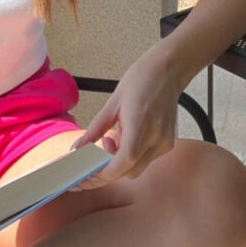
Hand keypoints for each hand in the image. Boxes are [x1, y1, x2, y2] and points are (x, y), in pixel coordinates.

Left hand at [71, 52, 180, 187]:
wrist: (168, 70)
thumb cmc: (140, 80)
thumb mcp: (112, 103)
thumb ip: (94, 129)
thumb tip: (77, 149)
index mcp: (140, 126)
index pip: (123, 162)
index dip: (102, 175)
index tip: (85, 177)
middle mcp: (156, 139)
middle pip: (128, 171)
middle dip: (107, 168)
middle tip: (95, 152)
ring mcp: (165, 143)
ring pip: (137, 168)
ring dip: (120, 162)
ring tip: (114, 137)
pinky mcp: (168, 143)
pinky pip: (146, 159)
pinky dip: (132, 155)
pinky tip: (128, 135)